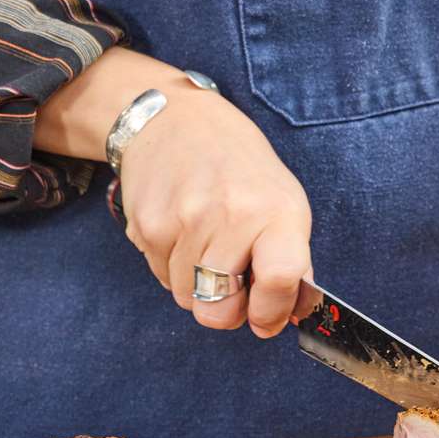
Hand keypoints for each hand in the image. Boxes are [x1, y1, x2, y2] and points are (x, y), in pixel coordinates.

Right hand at [35, 48, 310, 336]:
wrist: (174, 120)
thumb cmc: (239, 166)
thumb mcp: (284, 202)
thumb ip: (292, 262)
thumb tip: (289, 315)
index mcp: (275, 212)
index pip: (279, 280)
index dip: (270, 312)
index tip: (265, 317)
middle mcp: (229, 216)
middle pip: (219, 311)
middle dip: (227, 309)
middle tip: (232, 281)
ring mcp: (182, 222)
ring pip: (186, 299)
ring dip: (198, 286)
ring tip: (207, 244)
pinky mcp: (146, 226)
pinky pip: (162, 278)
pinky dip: (174, 267)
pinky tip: (183, 232)